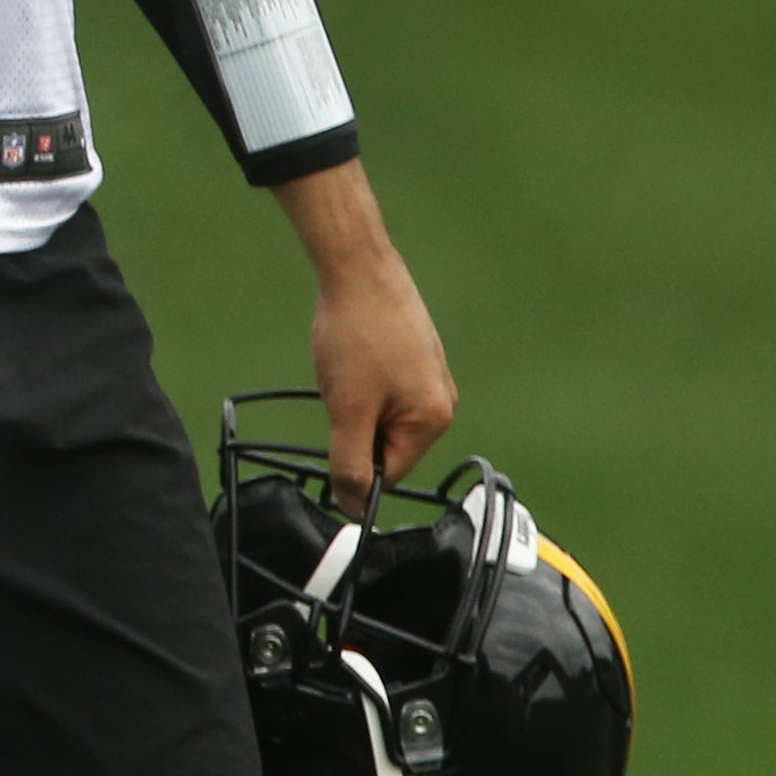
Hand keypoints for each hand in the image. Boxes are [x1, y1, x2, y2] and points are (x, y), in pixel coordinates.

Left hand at [308, 242, 455, 507]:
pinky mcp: (415, 356)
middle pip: (386, 444)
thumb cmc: (356, 335)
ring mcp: (431, 376)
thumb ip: (350, 463)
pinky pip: (382, 389)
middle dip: (354, 427)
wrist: (358, 268)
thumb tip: (354, 507)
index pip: (389, 473)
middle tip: (340, 389)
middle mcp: (442, 401)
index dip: (353, 463)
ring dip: (354, 403)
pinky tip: (351, 355)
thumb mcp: (347, 409)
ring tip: (346, 368)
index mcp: (434, 420)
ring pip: (380, 415)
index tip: (333, 433)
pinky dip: (359, 381)